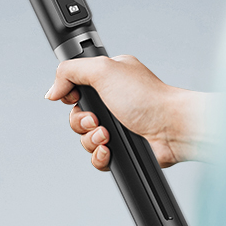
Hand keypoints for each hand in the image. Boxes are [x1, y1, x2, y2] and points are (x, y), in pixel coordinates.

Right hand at [44, 55, 204, 170]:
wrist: (173, 128)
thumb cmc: (147, 97)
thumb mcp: (102, 69)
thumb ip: (69, 71)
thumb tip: (52, 91)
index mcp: (108, 79)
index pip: (74, 87)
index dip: (69, 95)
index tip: (76, 97)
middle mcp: (111, 102)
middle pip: (75, 115)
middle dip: (80, 121)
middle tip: (97, 119)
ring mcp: (117, 125)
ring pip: (84, 138)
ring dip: (90, 138)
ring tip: (107, 135)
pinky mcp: (122, 147)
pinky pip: (96, 156)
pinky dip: (99, 155)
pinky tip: (109, 149)